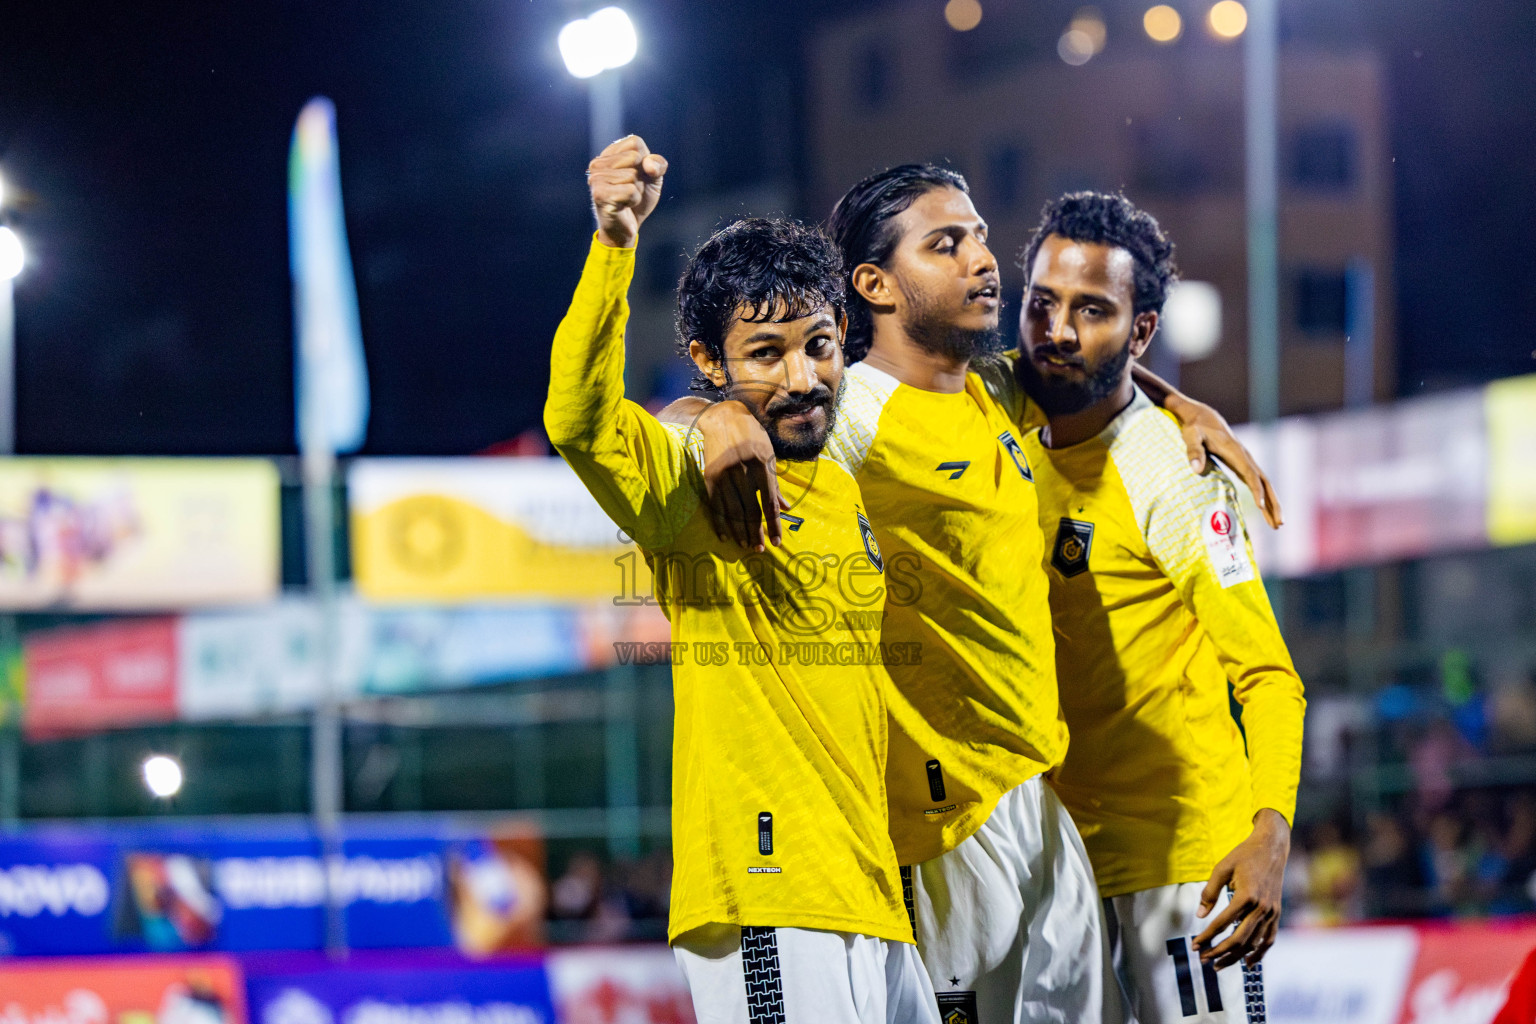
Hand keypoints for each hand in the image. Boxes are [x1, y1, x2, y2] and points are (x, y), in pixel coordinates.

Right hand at [587, 135, 666, 248]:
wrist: (627, 228)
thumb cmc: (638, 199)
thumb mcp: (654, 178)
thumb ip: (658, 165)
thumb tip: (648, 165)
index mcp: (609, 153)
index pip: (635, 142)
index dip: (645, 161)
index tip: (638, 175)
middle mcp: (598, 162)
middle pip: (635, 158)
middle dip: (640, 177)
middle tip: (630, 190)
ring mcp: (596, 178)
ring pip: (633, 176)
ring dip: (636, 191)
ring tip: (625, 199)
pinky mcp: (599, 194)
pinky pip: (630, 191)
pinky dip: (633, 201)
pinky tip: (623, 206)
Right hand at [693, 400, 787, 551]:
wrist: (722, 417)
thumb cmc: (752, 435)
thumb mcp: (769, 454)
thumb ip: (775, 483)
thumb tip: (787, 508)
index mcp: (761, 464)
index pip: (769, 502)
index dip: (773, 524)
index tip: (777, 541)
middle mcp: (742, 470)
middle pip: (750, 510)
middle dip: (756, 532)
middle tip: (760, 550)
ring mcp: (724, 473)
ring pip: (732, 510)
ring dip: (740, 531)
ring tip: (745, 546)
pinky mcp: (709, 476)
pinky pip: (715, 505)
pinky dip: (720, 522)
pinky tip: (726, 536)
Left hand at [1165, 393, 1283, 529]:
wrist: (1202, 416)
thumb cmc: (1194, 427)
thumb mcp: (1190, 436)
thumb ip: (1193, 451)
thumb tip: (1196, 469)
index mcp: (1235, 451)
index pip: (1249, 473)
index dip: (1256, 490)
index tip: (1260, 506)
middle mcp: (1245, 456)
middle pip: (1265, 482)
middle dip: (1273, 503)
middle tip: (1279, 524)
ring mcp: (1246, 461)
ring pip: (1264, 484)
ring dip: (1272, 504)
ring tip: (1277, 525)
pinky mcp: (1242, 465)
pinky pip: (1257, 483)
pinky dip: (1264, 497)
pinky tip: (1265, 511)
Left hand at [1194, 809, 1290, 968]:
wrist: (1272, 848)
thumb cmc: (1244, 855)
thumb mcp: (1222, 868)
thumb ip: (1210, 892)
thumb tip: (1200, 914)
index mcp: (1246, 895)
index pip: (1222, 923)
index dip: (1207, 936)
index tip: (1194, 945)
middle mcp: (1262, 907)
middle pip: (1239, 939)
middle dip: (1219, 952)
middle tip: (1203, 959)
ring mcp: (1272, 913)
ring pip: (1253, 943)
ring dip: (1235, 957)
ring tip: (1218, 965)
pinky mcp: (1276, 914)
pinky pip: (1269, 939)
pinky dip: (1259, 953)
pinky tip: (1248, 964)